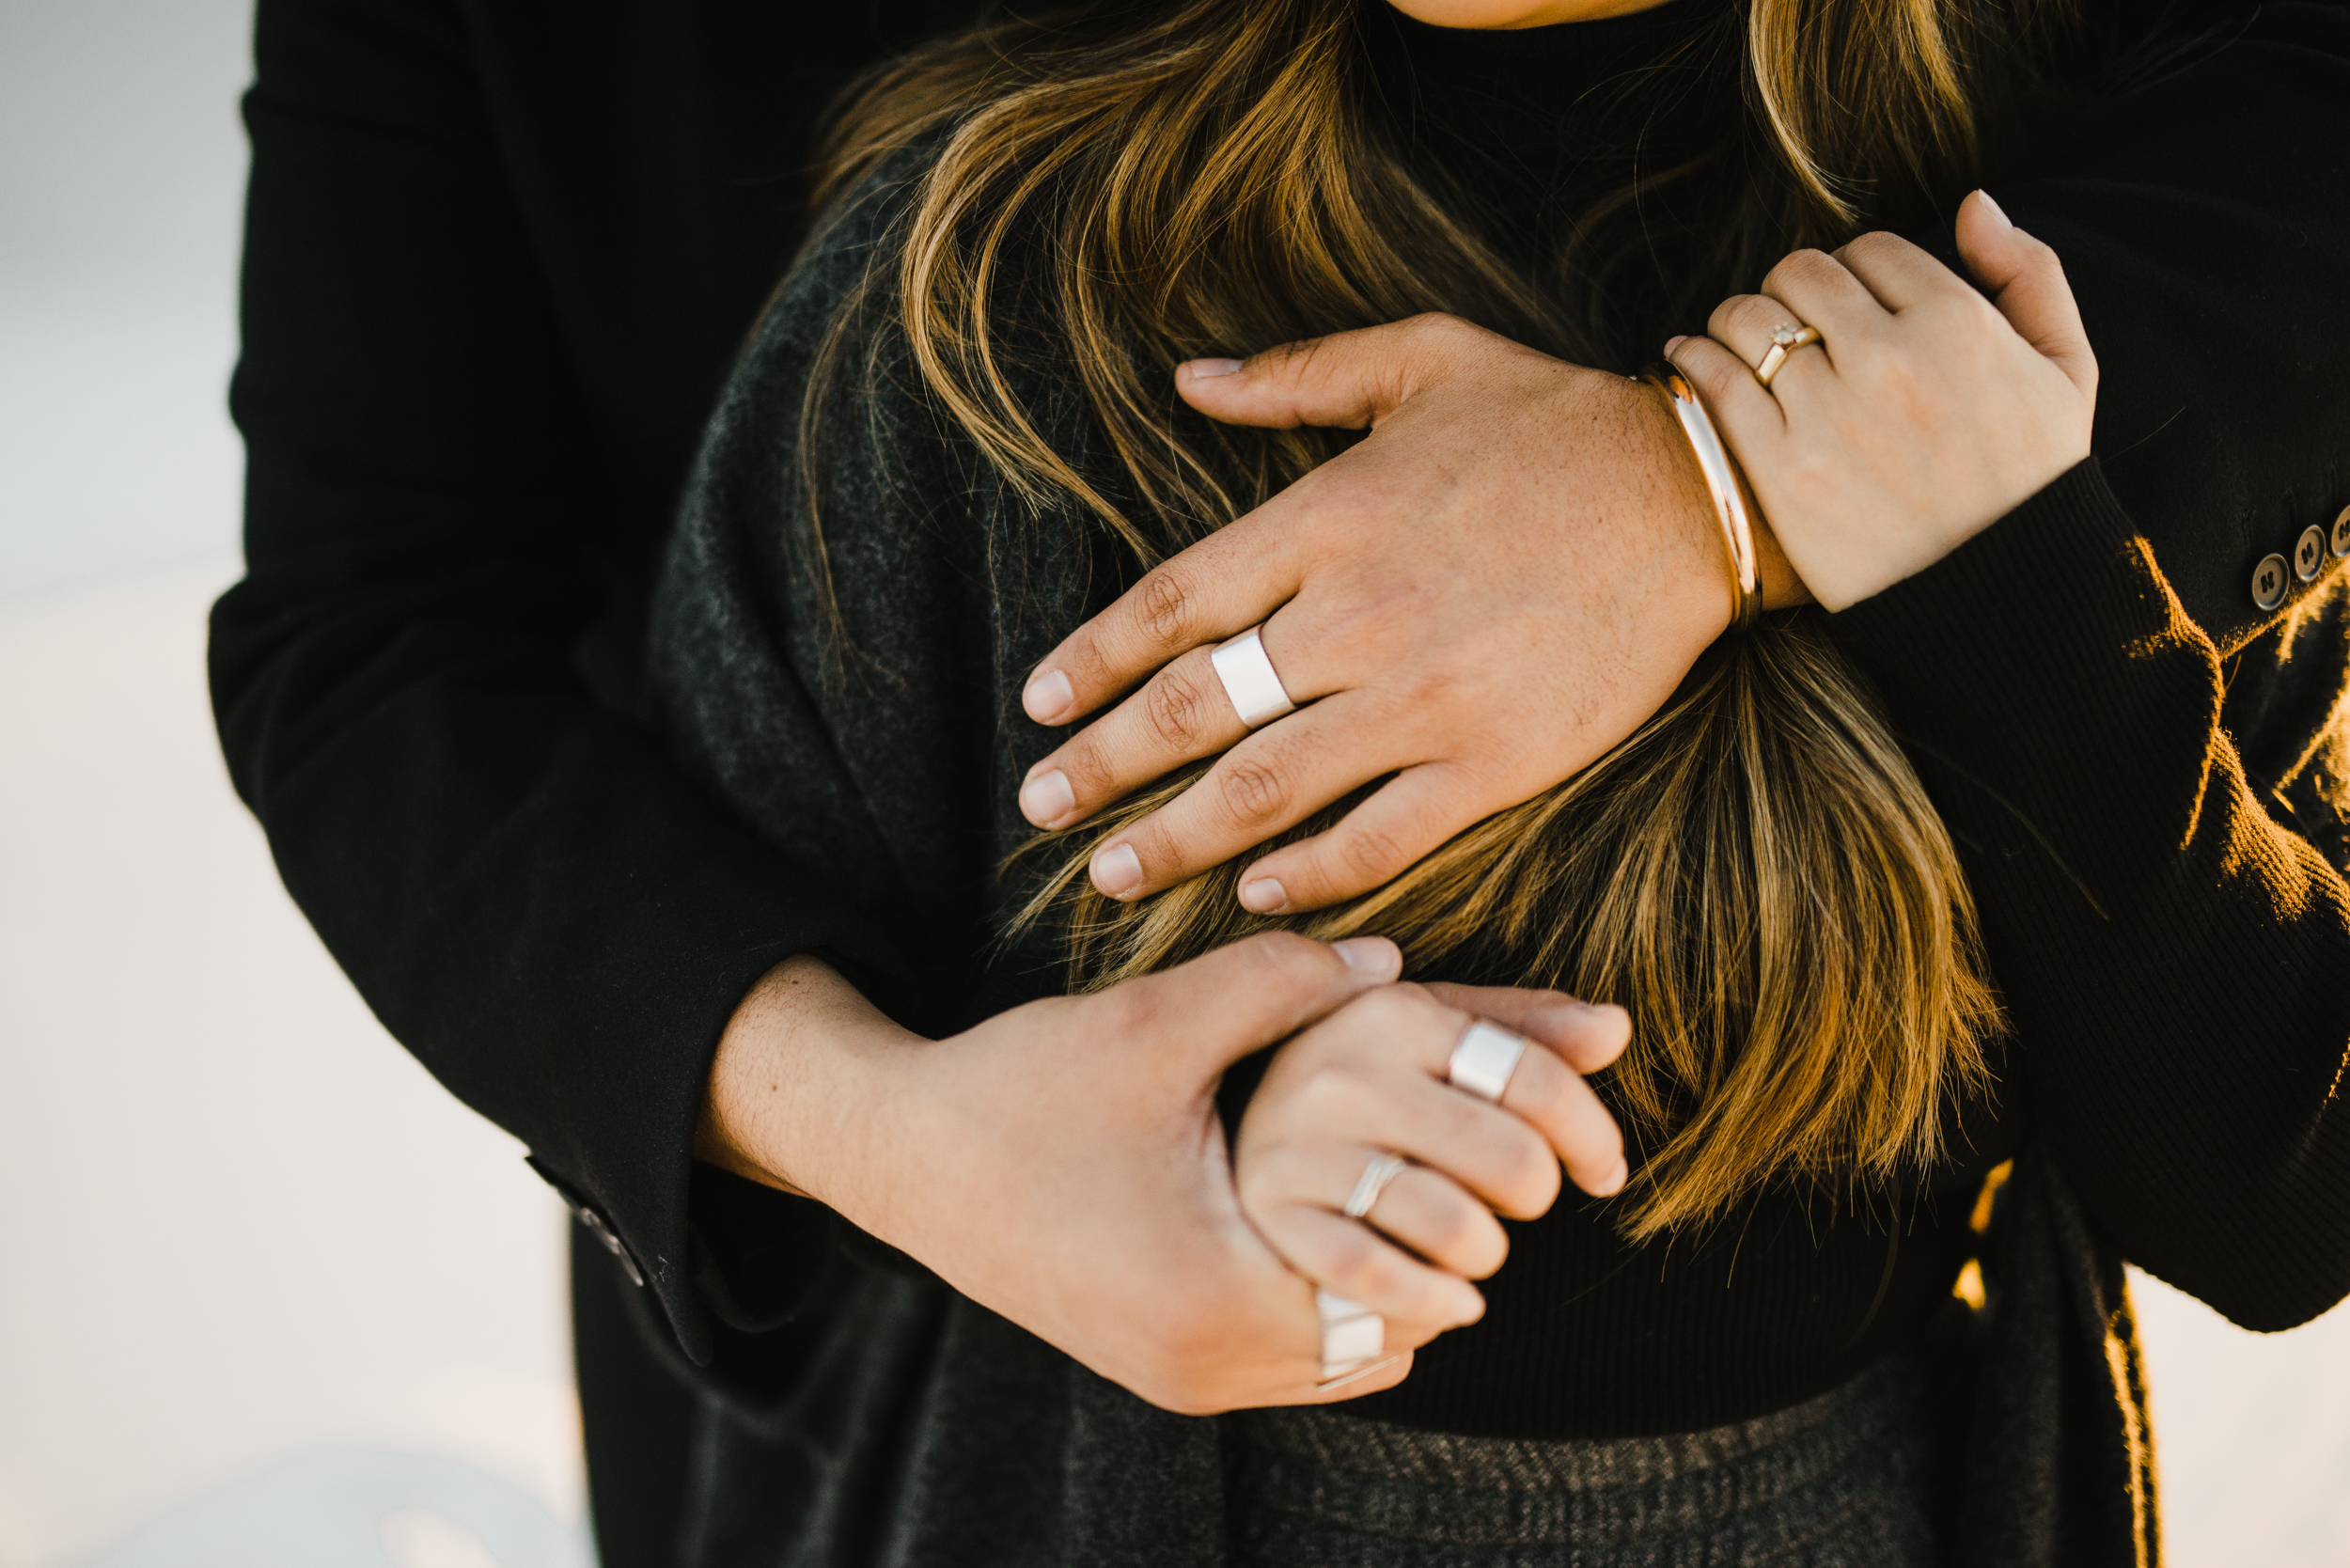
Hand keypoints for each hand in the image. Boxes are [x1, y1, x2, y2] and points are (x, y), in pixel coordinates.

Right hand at [696, 935, 1628, 1412]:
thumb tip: (1397, 964)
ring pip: (1345, 1359)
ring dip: (1382, 1279)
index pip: (1409, 1287)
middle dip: (1433, 1251)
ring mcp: (1178, 1381)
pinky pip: (1289, 1361)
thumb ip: (1284, 984)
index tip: (1478, 1143)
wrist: (897, 1151)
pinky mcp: (1158, 1371)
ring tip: (1400, 1183)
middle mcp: (1203, 1369)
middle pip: (1390, 1338)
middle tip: (1459, 1163)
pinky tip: (1323, 1214)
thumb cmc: (1021, 1088)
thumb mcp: (1157, 1023)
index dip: (1456, 1209)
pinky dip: (1326, 1298)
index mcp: (1217, 1296)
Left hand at [1014, 315, 1806, 914]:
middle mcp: (1359, 616)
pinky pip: (1378, 838)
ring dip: (1178, 838)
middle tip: (1041, 807)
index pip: (1173, 605)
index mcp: (1328, 519)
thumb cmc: (1552, 423)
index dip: (1093, 661)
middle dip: (1104, 766)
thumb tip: (1186, 379)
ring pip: (1268, 788)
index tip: (1041, 704)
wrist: (1697, 495)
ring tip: (1110, 872)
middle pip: (1197, 709)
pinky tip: (1254, 894)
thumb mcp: (1419, 360)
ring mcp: (1426, 699)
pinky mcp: (1494, 763)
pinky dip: (1309, 874)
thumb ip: (1294, 378)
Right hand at [1234, 982, 1628, 1353]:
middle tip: (1508, 1202)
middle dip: (1533, 1195)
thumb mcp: (1416, 1034)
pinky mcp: (1269, 1225)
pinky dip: (1435, 1302)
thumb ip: (1517, 1028)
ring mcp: (1297, 1152)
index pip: (1534, 1077)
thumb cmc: (1338, 1084)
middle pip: (1513, 1160)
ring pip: (1458, 1228)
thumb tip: (1617, 1028)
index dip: (1592, 1133)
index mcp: (1388, 1012)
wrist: (1187, 1133)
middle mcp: (1339, 1074)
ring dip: (1486, 1254)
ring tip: (1469, 1246)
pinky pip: (1385, 1283)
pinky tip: (1448, 1298)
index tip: (1604, 1170)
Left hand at [1669, 190, 2096, 610]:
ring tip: (1739, 340)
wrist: (2001, 597)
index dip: (1854, 269)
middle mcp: (1888, 359)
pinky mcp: (1781, 470)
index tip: (1846, 302)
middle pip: (1801, 274)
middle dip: (1793, 288)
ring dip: (1737, 319)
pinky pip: (1714, 382)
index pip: (1871, 251)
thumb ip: (2028, 273)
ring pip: (1746, 318)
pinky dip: (1692, 358)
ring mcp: (1828, 415)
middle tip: (1790, 319)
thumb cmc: (2036, 483)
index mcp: (1958, 325)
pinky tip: (1689, 358)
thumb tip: (1972, 204)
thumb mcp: (2067, 370)